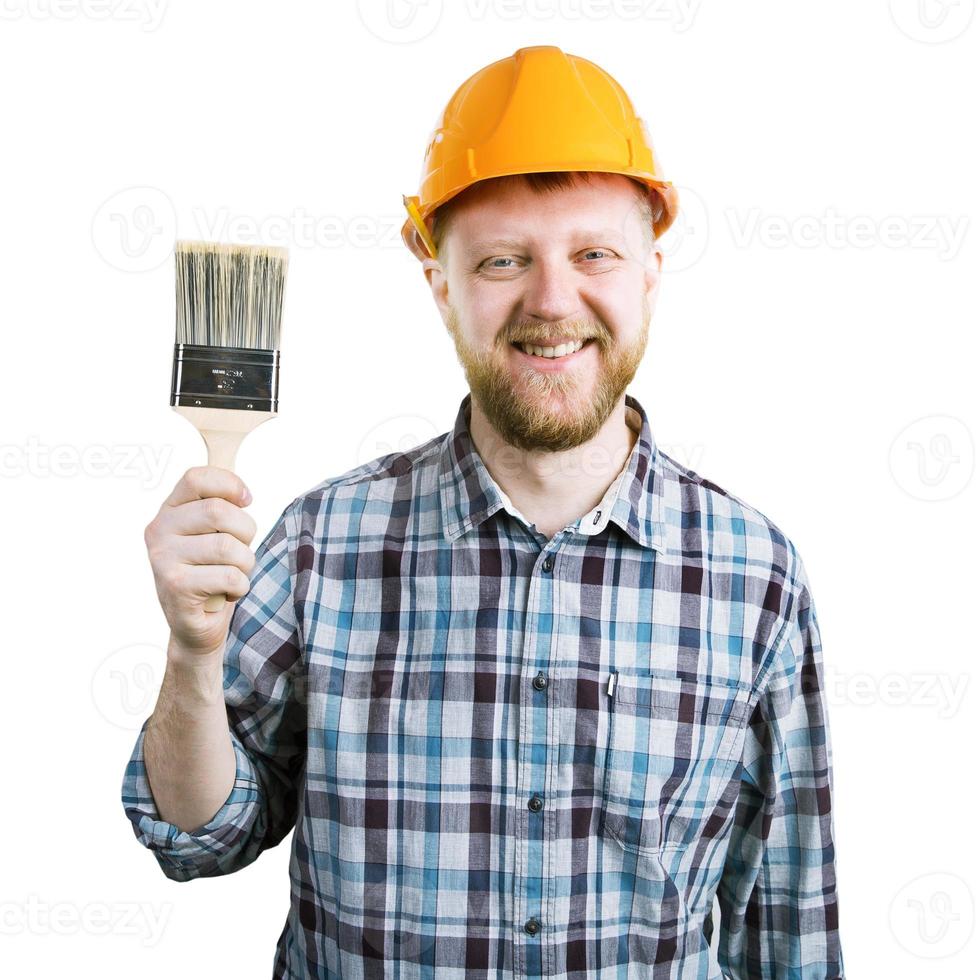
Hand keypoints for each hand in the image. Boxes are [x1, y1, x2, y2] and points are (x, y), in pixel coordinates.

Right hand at [144, 466, 257, 657]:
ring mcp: (163, 559)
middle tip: (240, 550)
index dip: (230, 484)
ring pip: (228, 547)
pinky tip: (227, 592)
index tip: (246, 501)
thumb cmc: (212, 572)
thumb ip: (222, 507)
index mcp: (169, 510)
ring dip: (245, 563)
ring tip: (234, 573)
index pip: (196, 478)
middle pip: (218, 511)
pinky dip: (240, 587)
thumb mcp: (214, 533)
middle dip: (245, 532)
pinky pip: (229, 577)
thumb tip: (243, 494)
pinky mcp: (175, 587)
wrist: (196, 625)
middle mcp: (159, 530)